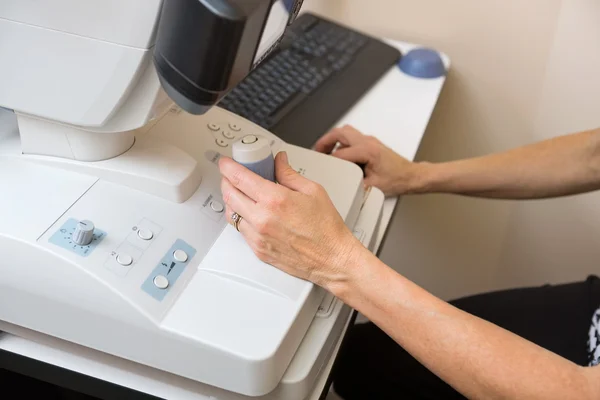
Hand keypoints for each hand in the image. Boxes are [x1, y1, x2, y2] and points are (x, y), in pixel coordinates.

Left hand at [218, 151, 364, 289]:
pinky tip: (251, 214)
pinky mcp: (258, 250)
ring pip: (230, 214)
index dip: (228, 167)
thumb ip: (289, 173)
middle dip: (226, 181)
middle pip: (229, 195)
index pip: (239, 178)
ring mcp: (258, 237)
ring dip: (231, 201)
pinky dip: (241, 219)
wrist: (332, 258)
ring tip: (241, 194)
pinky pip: (240, 230)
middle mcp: (262, 219)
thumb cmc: (326, 228)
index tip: (226, 163)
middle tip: (232, 175)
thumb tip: (279, 161)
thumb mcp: (312, 190)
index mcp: (275, 200)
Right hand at [315, 125, 422, 195]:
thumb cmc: (397, 180)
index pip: (340, 153)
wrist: (411, 176)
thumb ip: (354, 182)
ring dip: (334, 139)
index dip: (328, 160)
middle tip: (317, 151)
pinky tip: (340, 153)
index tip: (321, 165)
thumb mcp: (373, 186)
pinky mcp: (371, 143)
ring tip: (325, 150)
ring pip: (346, 131)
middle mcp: (368, 142)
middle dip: (326, 140)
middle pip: (340, 133)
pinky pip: (353, 137)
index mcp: (367, 151)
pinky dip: (342, 142)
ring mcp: (370, 140)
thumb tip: (341, 182)